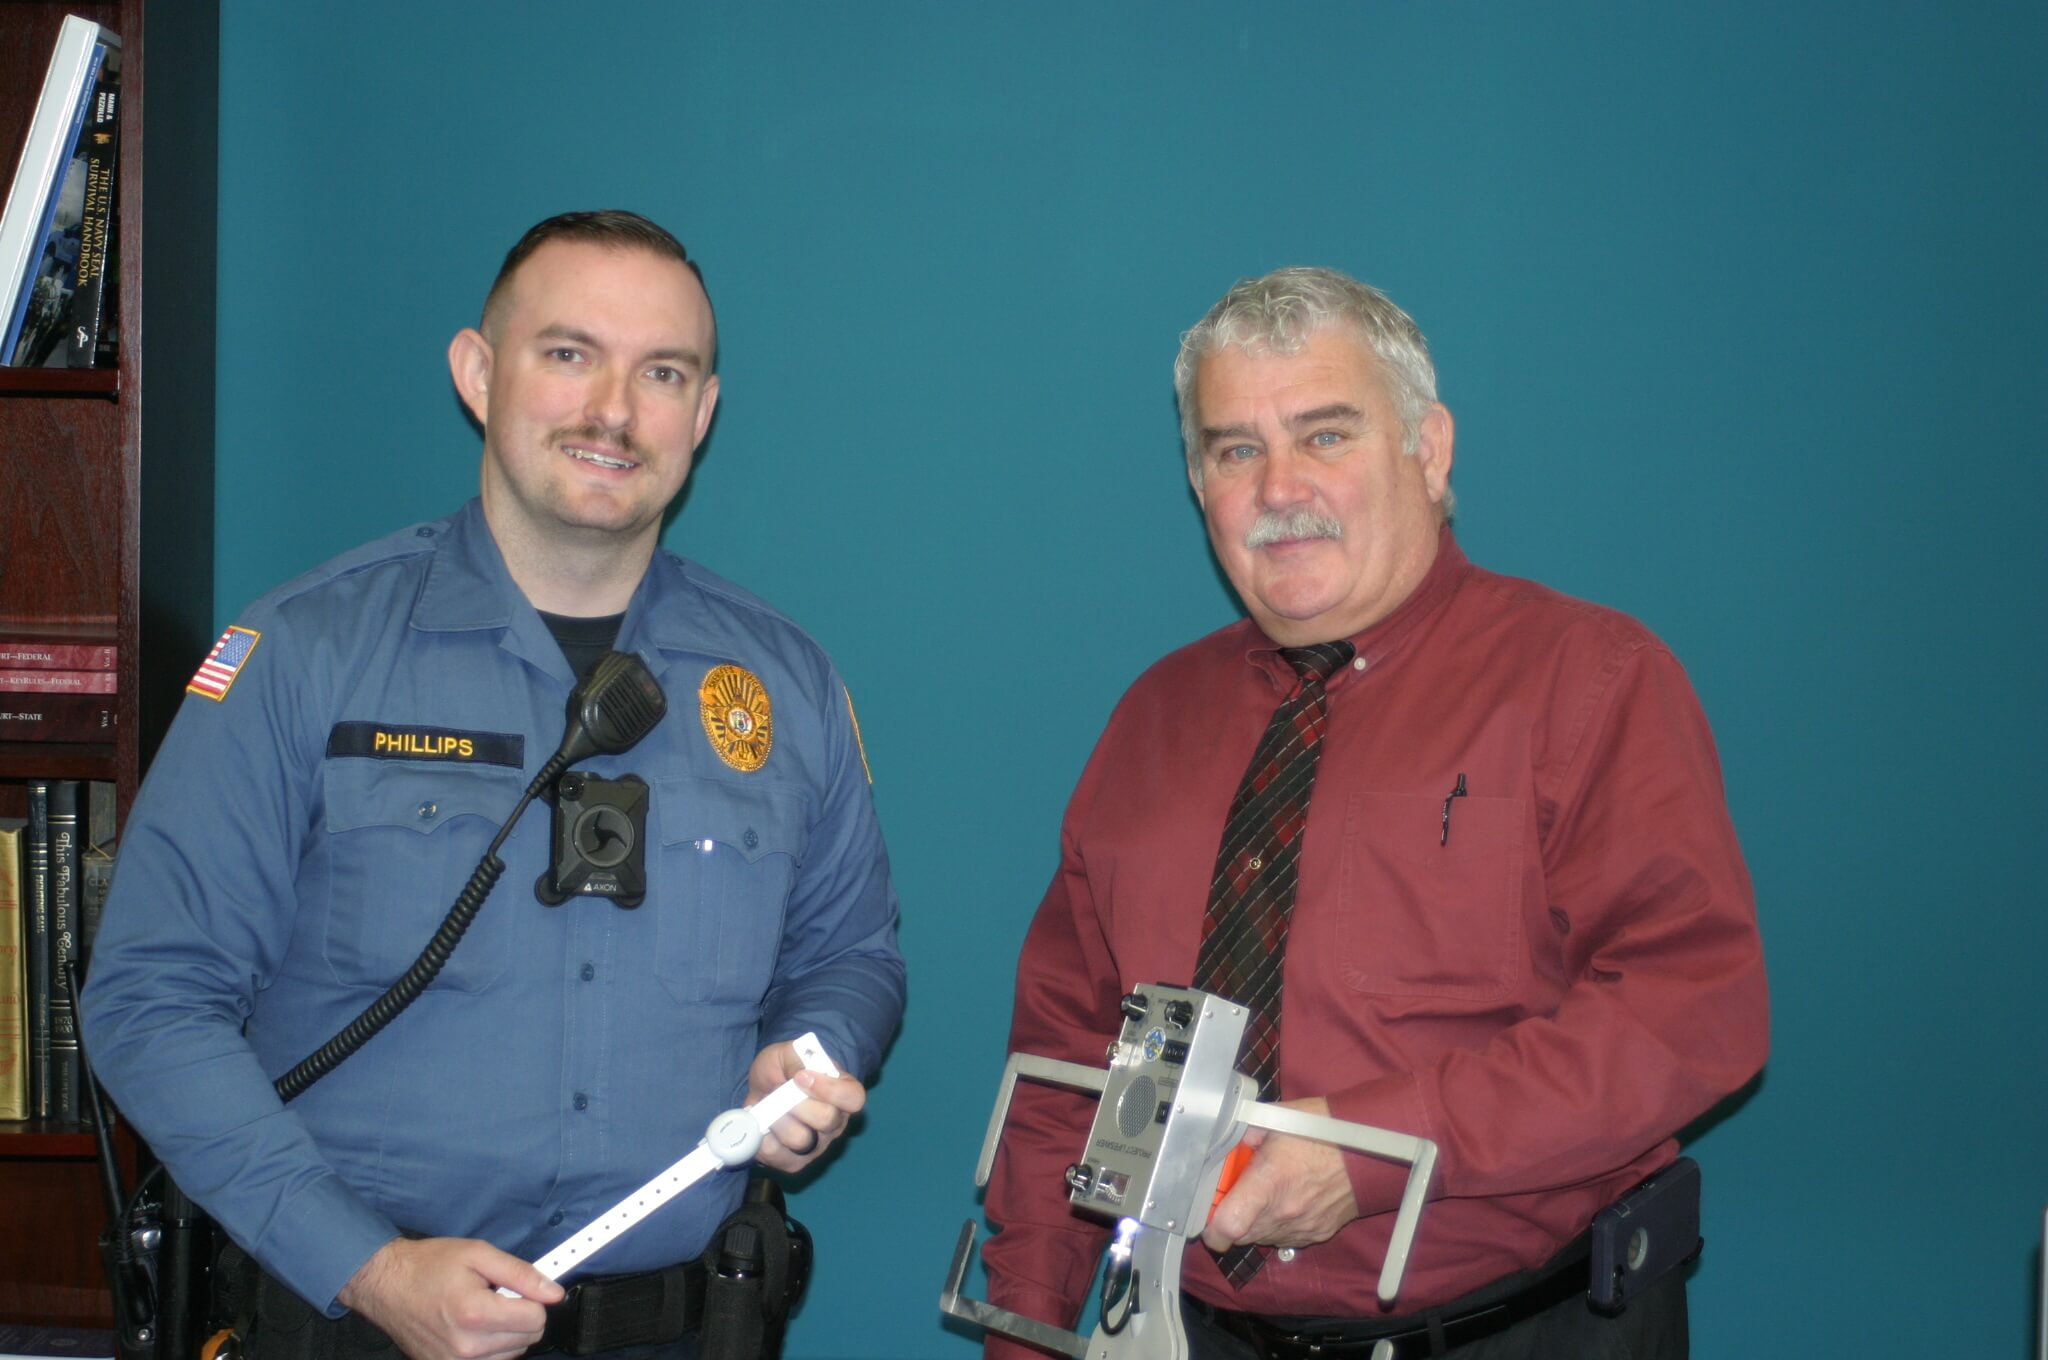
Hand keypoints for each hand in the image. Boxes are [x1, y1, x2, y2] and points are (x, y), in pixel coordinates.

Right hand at [337, 1236, 562, 1359]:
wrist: (386, 1285)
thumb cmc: (428, 1266)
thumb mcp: (478, 1254)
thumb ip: (521, 1274)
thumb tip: (554, 1292)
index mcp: (474, 1314)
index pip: (536, 1319)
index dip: (533, 1299)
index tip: (517, 1288)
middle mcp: (465, 1347)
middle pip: (527, 1339)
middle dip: (519, 1315)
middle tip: (493, 1296)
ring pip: (512, 1354)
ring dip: (506, 1333)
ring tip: (480, 1310)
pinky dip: (490, 1346)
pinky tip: (473, 1328)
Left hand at [745, 1040, 866, 1172]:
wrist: (762, 1090)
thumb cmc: (783, 1069)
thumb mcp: (787, 1052)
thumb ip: (796, 1058)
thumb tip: (800, 1074)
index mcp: (843, 1092)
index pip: (853, 1098)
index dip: (830, 1089)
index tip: (801, 1077)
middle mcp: (836, 1123)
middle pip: (827, 1120)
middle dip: (796, 1104)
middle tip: (778, 1093)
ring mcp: (817, 1146)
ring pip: (801, 1140)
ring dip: (777, 1121)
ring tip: (767, 1109)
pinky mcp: (795, 1163)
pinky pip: (779, 1157)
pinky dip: (762, 1140)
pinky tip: (761, 1127)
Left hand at [1200, 1098, 1360, 1253]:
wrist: (1371, 1149)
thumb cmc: (1324, 1129)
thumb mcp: (1277, 1119)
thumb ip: (1244, 1134)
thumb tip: (1225, 1145)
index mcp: (1269, 1180)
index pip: (1227, 1227)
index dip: (1210, 1226)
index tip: (1209, 1210)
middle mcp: (1284, 1211)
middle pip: (1239, 1236)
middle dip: (1231, 1217)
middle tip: (1238, 1192)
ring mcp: (1302, 1226)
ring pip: (1261, 1239)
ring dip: (1255, 1221)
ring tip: (1266, 1192)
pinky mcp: (1317, 1234)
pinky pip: (1284, 1238)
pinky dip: (1277, 1224)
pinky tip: (1286, 1199)